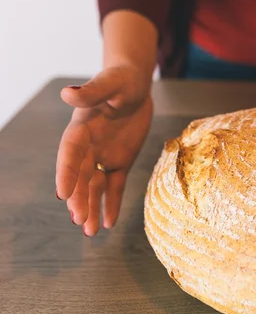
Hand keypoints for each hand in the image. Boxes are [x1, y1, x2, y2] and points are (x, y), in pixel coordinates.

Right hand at [56, 65, 152, 235]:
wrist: (136, 86)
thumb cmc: (121, 81)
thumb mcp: (110, 83)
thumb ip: (91, 92)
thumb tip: (67, 94)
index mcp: (80, 128)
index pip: (70, 153)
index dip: (65, 172)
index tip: (62, 193)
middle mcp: (88, 146)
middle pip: (81, 176)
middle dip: (79, 198)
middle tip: (79, 220)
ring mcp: (103, 156)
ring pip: (95, 186)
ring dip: (92, 207)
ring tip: (90, 232)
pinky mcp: (120, 161)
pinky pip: (116, 186)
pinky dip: (113, 203)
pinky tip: (109, 223)